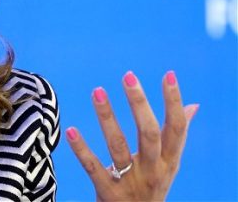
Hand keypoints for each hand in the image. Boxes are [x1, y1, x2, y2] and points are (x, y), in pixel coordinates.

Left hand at [66, 71, 198, 201]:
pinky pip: (93, 167)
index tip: (168, 74)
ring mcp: (130, 182)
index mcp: (169, 161)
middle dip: (140, 104)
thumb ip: (175, 136)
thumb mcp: (169, 165)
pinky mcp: (108, 193)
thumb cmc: (152, 187)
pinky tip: (72, 130)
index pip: (176, 128)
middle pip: (150, 133)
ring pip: (118, 146)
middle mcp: (153, 171)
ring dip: (107, 117)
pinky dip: (82, 149)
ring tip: (97, 90)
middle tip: (128, 76)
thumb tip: (193, 105)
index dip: (174, 102)